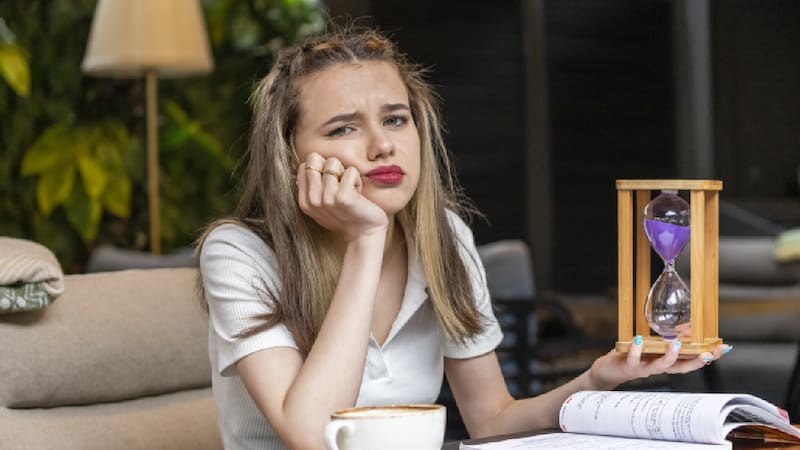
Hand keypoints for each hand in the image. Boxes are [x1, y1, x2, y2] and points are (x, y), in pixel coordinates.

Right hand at [297, 153, 388, 241]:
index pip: (304, 165)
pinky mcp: (343, 197)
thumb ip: (312, 188)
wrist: (364, 235)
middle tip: (340, 184)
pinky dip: (357, 179)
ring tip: (350, 190)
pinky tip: (358, 194)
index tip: (331, 185)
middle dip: (330, 167)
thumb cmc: (347, 217)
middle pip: (314, 158)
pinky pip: (350, 171)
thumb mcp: (322, 205)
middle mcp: (312, 200)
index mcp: (304, 201)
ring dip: (346, 174)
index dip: (321, 168)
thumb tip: (307, 164)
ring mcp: (327, 198)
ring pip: (333, 162)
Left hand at [587, 338, 731, 389]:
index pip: (689, 360)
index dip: (707, 356)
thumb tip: (685, 327)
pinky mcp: (628, 367)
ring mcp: (643, 368)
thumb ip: (666, 340)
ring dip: (669, 356)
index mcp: (665, 362)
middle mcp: (657, 367)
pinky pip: (633, 360)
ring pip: (660, 366)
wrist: (608, 371)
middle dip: (697, 361)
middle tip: (709, 353)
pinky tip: (638, 340)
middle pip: (681, 367)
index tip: (723, 349)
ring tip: (676, 344)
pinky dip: (636, 350)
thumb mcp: (650, 347)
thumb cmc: (631, 357)